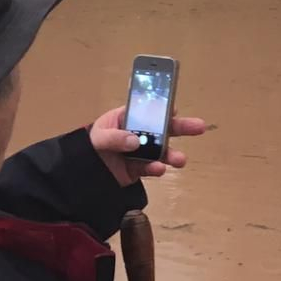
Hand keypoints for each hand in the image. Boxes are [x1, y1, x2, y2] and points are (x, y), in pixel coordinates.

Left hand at [88, 107, 207, 187]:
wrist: (81, 174)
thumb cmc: (87, 146)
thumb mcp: (98, 137)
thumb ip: (114, 138)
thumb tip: (135, 142)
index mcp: (128, 118)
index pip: (148, 109)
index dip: (162, 106)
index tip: (175, 106)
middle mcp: (138, 133)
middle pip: (163, 128)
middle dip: (181, 127)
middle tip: (199, 127)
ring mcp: (139, 152)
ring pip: (161, 150)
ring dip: (173, 154)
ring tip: (181, 160)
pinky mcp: (137, 169)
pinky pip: (150, 168)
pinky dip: (157, 168)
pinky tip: (160, 169)